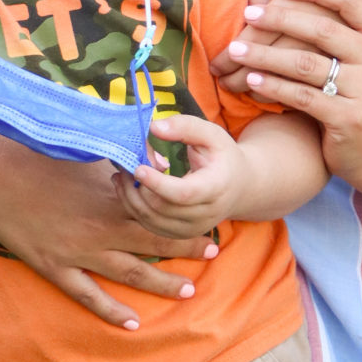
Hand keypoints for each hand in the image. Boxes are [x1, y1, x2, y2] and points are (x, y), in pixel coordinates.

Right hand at [0, 132, 217, 331]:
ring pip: (130, 273)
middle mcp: (102, 229)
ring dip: (161, 284)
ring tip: (189, 291)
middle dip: (186, 250)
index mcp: (111, 199)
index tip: (209, 221)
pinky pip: (89, 296)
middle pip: (154, 244)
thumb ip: (120, 162)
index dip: (187, 221)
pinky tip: (134, 323)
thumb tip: (152, 161)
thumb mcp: (87, 153)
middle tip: (213, 255)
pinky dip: (112, 311)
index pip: (160, 214)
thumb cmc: (38, 156)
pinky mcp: (55, 267)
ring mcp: (79, 253)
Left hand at [127, 114, 256, 236]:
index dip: (157, 183)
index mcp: (217, 188)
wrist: (239, 187)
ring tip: (122, 175)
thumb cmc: (223, 157)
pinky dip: (134, 208)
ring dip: (131, 198)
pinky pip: (150, 226)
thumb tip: (154, 127)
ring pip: (151, 220)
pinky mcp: (181, 234)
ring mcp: (193, 228)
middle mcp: (207, 214)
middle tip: (124, 165)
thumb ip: (185, 127)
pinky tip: (128, 189)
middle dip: (137, 187)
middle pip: (162, 208)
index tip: (138, 168)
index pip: (184, 194)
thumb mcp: (212, 134)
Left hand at [223, 0, 361, 189]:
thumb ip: (327, 24)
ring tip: (237, 51)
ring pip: (306, 64)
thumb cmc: (349, 91)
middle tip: (248, 15)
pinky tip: (251, 79)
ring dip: (265, 55)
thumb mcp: (351, 55)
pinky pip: (301, 96)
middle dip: (279, 19)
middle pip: (323, 30)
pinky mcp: (350, 118)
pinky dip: (272, 86)